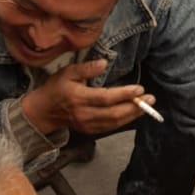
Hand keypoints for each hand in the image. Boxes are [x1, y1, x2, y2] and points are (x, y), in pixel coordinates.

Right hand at [20, 59, 149, 134]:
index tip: (140, 89)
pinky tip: (134, 113)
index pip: (106, 97)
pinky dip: (124, 120)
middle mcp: (84, 113)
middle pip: (114, 113)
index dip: (124, 94)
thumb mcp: (67, 72)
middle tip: (150, 99)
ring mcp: (87, 124)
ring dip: (133, 115)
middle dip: (135, 107)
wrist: (44, 112)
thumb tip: (104, 63)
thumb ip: (86, 68)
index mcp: (78, 97)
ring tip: (147, 106)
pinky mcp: (90, 130)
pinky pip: (111, 127)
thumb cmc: (56, 89)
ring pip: (115, 122)